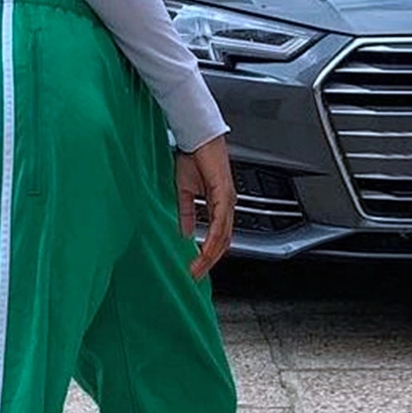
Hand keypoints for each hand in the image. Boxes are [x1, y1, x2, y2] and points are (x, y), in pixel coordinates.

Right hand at [175, 135, 235, 279]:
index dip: (207, 254)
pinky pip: (220, 222)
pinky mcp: (223, 194)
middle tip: (195, 275)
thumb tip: (186, 233)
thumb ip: (186, 213)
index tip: (194, 268)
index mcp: (219, 205)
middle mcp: (227, 204)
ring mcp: (227, 200)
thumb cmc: (192, 157)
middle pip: (223, 241)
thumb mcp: (184, 192)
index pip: (217, 236)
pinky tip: (205, 249)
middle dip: (209, 261)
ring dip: (210, 255)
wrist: (195, 137)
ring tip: (197, 268)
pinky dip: (213, 238)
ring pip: (223, 236)